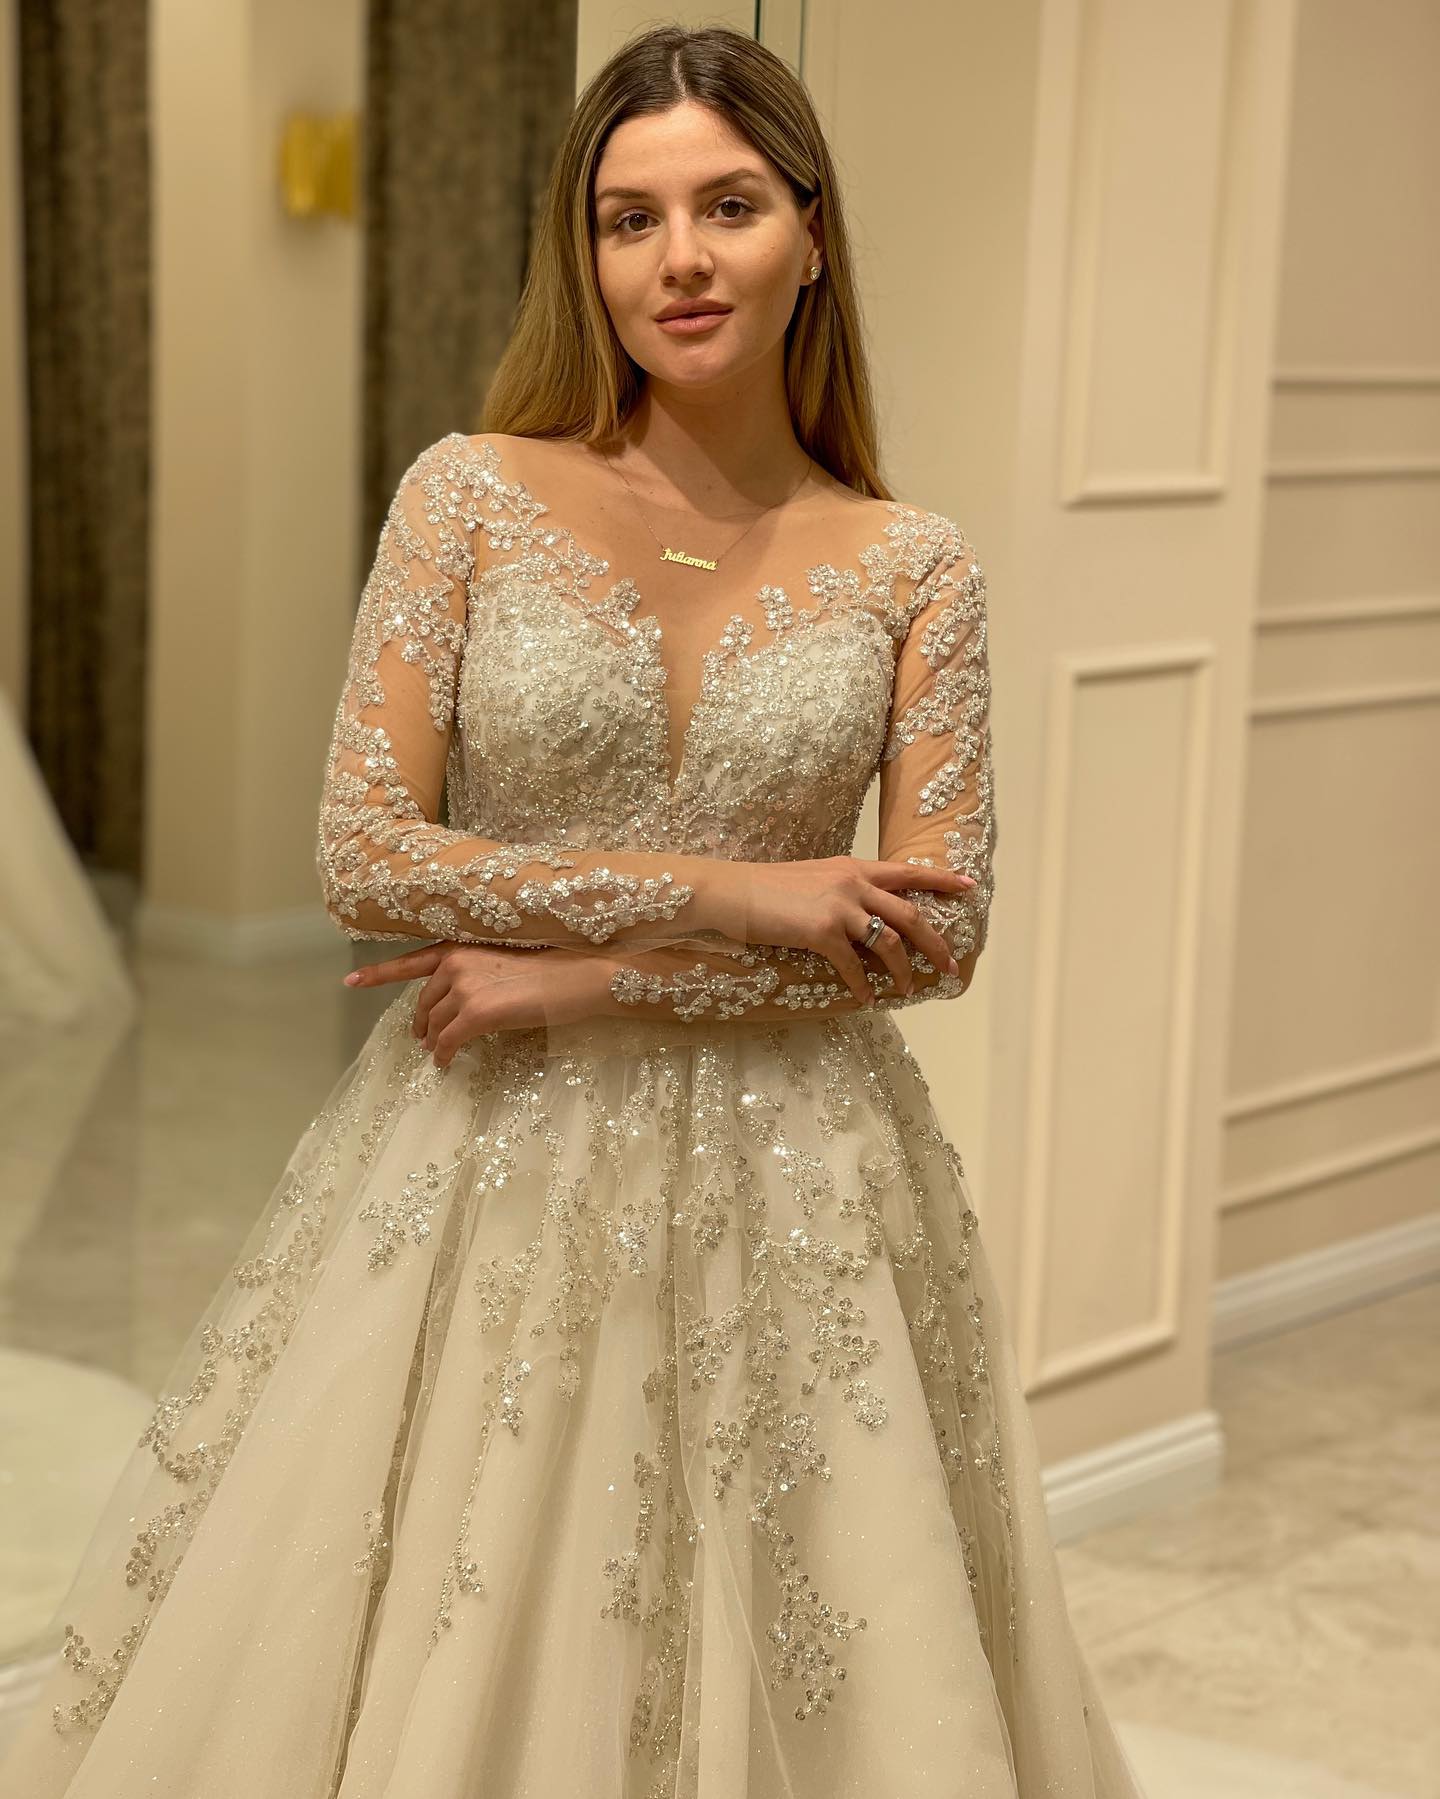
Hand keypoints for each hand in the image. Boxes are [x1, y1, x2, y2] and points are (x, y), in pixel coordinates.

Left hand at [343, 942, 613, 1065]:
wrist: (580, 976)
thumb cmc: (552, 970)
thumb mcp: (505, 964)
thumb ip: (476, 975)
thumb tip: (459, 1003)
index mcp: (461, 948)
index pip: (412, 963)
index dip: (378, 974)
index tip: (350, 981)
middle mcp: (456, 964)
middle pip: (424, 1003)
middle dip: (421, 1024)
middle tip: (423, 1039)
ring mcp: (465, 988)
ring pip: (434, 1025)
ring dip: (434, 1042)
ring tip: (439, 1053)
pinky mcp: (478, 1013)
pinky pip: (448, 1041)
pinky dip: (444, 1054)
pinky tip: (445, 1062)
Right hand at [704, 855, 975, 1005]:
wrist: (731, 891)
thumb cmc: (765, 888)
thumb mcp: (813, 879)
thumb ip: (842, 891)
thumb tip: (863, 914)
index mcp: (853, 867)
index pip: (907, 871)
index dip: (941, 879)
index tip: (969, 886)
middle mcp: (853, 882)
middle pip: (910, 914)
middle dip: (935, 943)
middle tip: (950, 964)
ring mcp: (839, 906)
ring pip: (890, 942)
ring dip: (902, 971)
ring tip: (906, 989)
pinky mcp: (822, 931)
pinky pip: (853, 966)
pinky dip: (863, 986)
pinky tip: (865, 999)